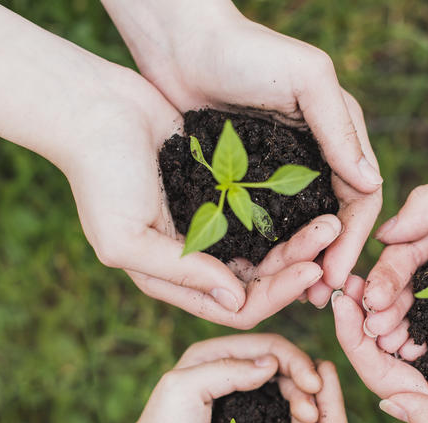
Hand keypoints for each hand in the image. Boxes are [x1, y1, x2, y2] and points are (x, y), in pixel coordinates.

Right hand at [64, 69, 345, 327]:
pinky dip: (289, 214)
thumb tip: (237, 300)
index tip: (312, 268)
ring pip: (269, 249)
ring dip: (300, 239)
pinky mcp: (225, 194)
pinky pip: (266, 214)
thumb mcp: (125, 237)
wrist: (95, 110)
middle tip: (332, 235)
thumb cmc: (101, 177)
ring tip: (331, 219)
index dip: (278, 294)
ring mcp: (214, 227)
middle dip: (298, 264)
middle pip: (262, 280)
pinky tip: (314, 201)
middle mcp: (199, 260)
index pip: (239, 306)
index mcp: (176, 279)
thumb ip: (179, 273)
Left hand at [101, 0, 382, 297]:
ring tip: (292, 294)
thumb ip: (339, 128)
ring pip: (300, 229)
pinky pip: (265, 223)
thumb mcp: (306, 79)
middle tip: (318, 299)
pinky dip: (268, 249)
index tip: (338, 276)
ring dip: (300, 262)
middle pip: (334, 221)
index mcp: (339, 136)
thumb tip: (372, 184)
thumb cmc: (247, 51)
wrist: (180, 44)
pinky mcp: (246, 180)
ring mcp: (280, 172)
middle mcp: (316, 158)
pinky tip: (259, 272)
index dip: (353, 239)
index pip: (361, 197)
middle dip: (330, 260)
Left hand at [119, 334, 328, 422]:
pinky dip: (294, 419)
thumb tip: (271, 363)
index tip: (314, 387)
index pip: (270, 346)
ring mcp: (237, 396)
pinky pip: (278, 411)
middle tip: (313, 415)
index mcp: (214, 354)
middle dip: (304, 386)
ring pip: (284, 390)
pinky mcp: (243, 421)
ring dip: (303, 404)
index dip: (297, 362)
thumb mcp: (184, 392)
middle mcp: (228, 369)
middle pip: (282, 367)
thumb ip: (226, 370)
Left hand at [333, 275, 427, 422]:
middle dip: (364, 323)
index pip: (385, 380)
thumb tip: (386, 405)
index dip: (355, 344)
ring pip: (411, 330)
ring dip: (387, 306)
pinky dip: (419, 293)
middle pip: (391, 355)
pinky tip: (406, 270)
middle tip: (346, 284)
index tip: (338, 306)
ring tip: (369, 275)